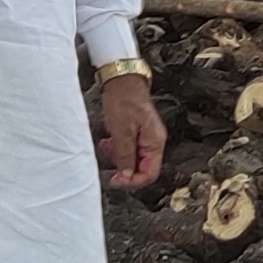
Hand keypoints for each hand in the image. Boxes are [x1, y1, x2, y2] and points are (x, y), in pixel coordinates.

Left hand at [95, 73, 165, 190]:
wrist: (121, 80)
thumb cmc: (124, 101)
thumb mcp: (122, 132)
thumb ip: (125, 156)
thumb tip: (126, 176)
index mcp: (155, 143)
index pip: (150, 174)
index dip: (132, 181)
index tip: (116, 181)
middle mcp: (153, 142)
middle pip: (142, 168)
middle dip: (124, 170)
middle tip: (109, 167)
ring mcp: (145, 137)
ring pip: (133, 159)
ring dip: (118, 158)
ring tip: (107, 147)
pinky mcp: (135, 132)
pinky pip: (128, 149)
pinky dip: (117, 149)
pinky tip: (108, 141)